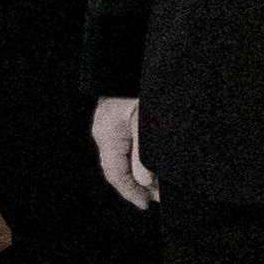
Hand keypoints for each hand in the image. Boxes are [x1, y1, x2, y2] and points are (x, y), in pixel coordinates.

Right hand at [92, 95, 155, 211]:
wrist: (134, 59)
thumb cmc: (145, 87)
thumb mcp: (146, 123)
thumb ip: (144, 154)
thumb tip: (143, 181)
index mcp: (107, 132)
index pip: (115, 173)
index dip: (131, 192)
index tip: (147, 204)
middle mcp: (104, 129)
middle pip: (117, 167)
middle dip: (137, 185)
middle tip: (157, 197)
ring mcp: (109, 122)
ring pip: (122, 156)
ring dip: (139, 171)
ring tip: (158, 183)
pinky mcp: (118, 115)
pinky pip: (125, 145)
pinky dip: (138, 157)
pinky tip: (151, 162)